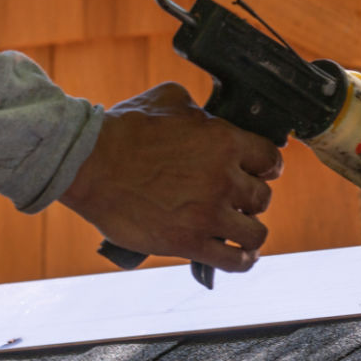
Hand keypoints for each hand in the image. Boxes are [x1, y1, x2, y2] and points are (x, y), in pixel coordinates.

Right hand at [58, 82, 282, 272]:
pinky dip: (242, 261)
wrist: (90, 164)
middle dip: (251, 197)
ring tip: (240, 229)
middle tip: (236, 198)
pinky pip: (234, 261)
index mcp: (224, 141)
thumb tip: (208, 117)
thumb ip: (199, 111)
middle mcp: (223, 179)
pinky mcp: (189, 243)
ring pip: (256, 232)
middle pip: (263, 197)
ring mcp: (208, 214)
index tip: (260, 171)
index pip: (271, 159)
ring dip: (250, 230)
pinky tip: (241, 256)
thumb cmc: (124, 130)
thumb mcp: (168, 99)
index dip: (266, 166)